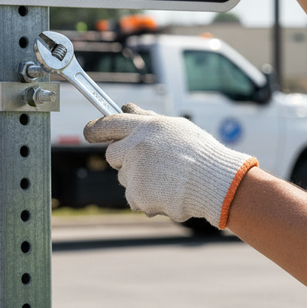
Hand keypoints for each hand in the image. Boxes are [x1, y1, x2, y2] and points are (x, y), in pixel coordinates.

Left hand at [83, 104, 257, 228]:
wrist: (217, 183)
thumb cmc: (200, 154)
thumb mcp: (176, 128)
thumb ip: (147, 120)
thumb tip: (125, 107)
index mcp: (146, 127)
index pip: (108, 123)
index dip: (95, 128)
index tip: (89, 132)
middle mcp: (136, 147)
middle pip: (112, 155)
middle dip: (124, 160)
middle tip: (148, 164)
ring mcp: (135, 172)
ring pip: (125, 178)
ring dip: (140, 181)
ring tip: (168, 180)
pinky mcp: (137, 195)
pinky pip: (134, 199)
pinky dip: (147, 200)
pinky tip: (168, 194)